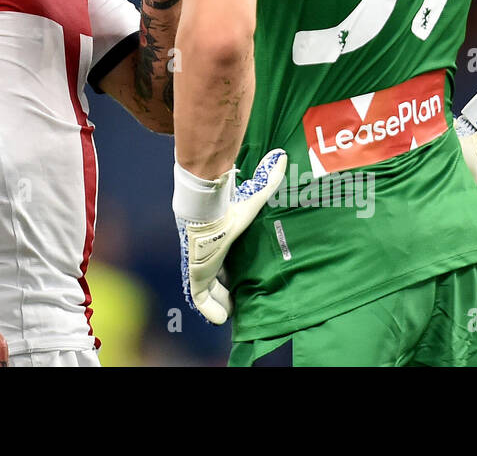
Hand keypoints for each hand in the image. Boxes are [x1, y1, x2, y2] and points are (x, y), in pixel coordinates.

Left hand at [177, 149, 286, 324]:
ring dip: (218, 301)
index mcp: (218, 239)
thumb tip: (281, 157)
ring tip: (231, 314)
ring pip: (206, 289)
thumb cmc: (226, 204)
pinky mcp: (195, 274)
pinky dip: (209, 309)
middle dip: (223, 289)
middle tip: (238, 301)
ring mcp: (199, 264)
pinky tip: (220, 319)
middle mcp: (207, 252)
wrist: (202, 207)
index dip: (227, 270)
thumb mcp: (251, 199)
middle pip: (213, 276)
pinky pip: (200, 298)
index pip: (221, 257)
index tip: (237, 279)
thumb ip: (267, 181)